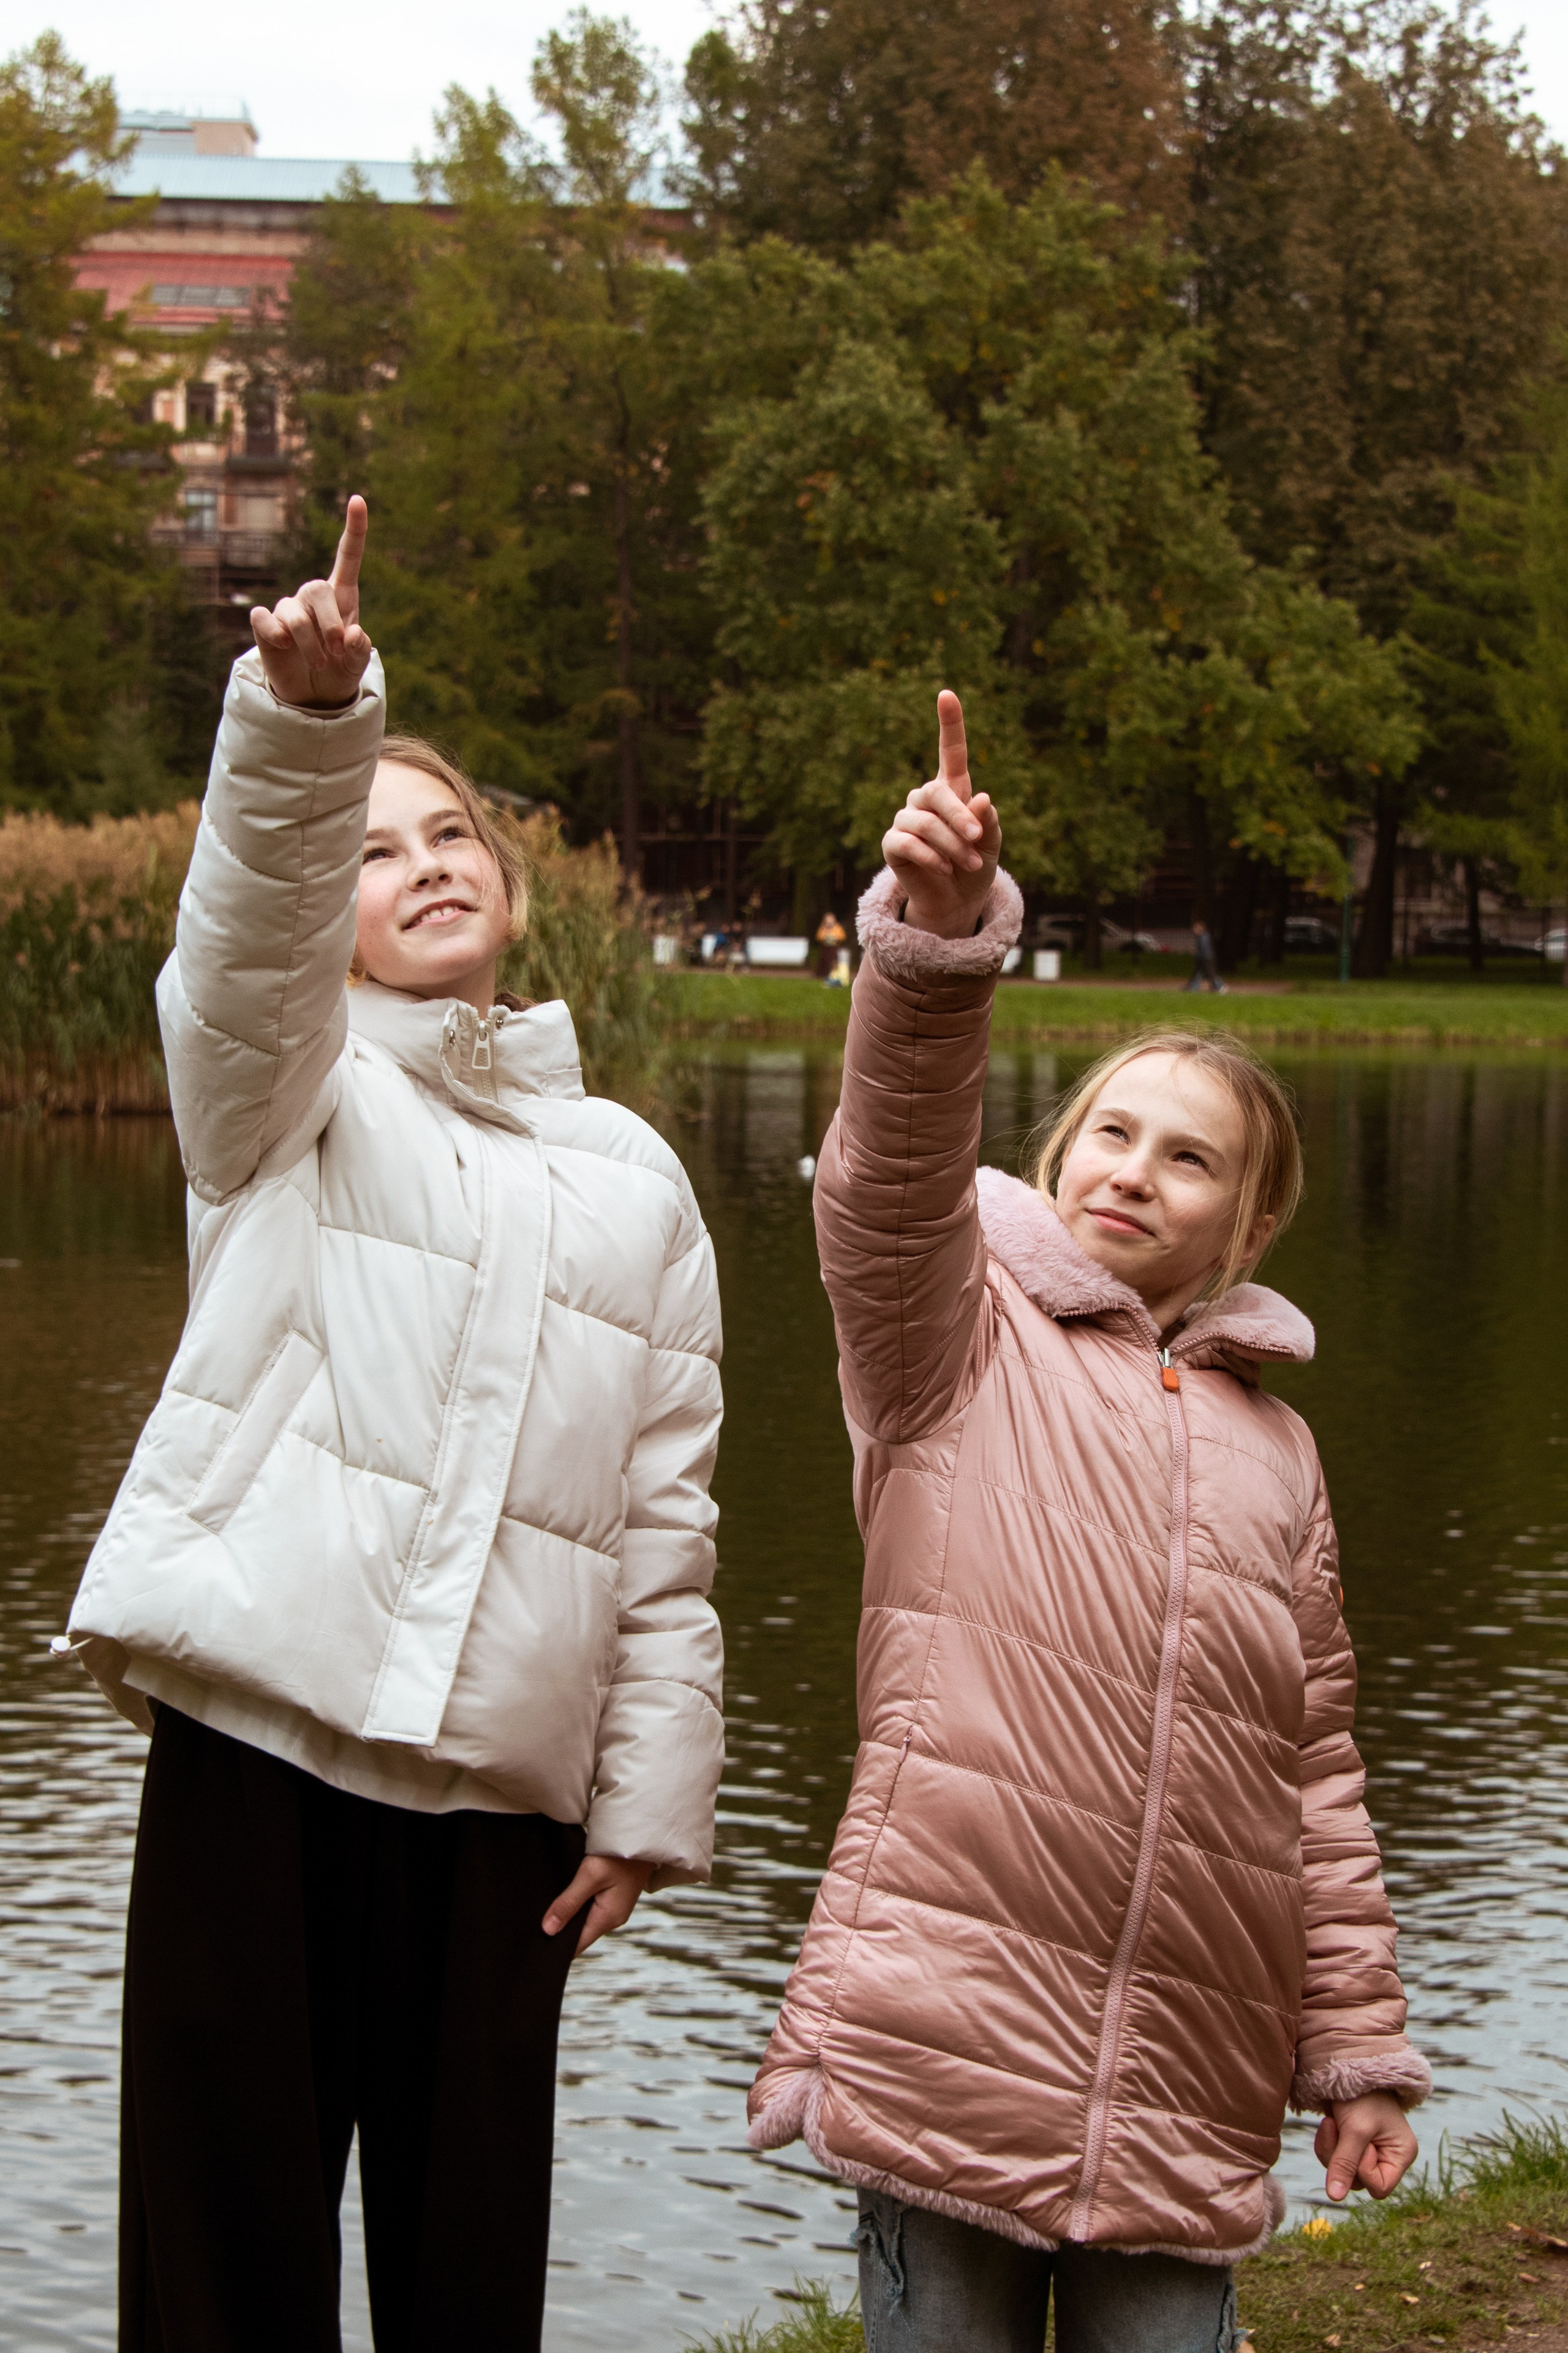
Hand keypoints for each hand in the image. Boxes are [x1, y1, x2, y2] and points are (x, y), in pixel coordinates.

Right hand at [250, 494, 371, 709]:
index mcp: (342, 597)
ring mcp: (287, 608)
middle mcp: (312, 597)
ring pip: (294, 615)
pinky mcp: (265, 624)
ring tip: (321, 664)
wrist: (312, 696)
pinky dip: (275, 635)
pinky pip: (264, 619)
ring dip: (310, 644)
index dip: (354, 529)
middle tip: (338, 652)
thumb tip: (352, 636)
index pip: (348, 557)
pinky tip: (284, 647)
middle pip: (317, 590)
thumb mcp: (355, 666)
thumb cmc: (338, 673)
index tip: (358, 499)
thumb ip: (360, 651)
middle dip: (329, 625)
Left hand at [542, 1852, 652, 1956]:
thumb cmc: (619, 1853)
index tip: (537, 1945)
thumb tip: (548, 1929)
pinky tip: (564, 1897)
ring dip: (567, 1916)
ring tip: (545, 1911)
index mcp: (608, 1918)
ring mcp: (613, 1907)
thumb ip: (569, 1903)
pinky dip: (576, 1905)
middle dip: (559, 1931)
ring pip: (584, 1920)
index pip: (577, 1945)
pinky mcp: (613, 1897)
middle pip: (580, 1934)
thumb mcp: (590, 1875)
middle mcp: (612, 1917)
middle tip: (535, 1925)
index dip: (556, 1947)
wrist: (642, 1834)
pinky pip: (590, 1908)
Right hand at [883, 690, 1001, 938]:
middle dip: (959, 816)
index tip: (947, 694)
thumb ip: (988, 821)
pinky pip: (908, 842)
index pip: (949, 752)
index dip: (949, 723)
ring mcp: (906, 820)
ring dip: (951, 844)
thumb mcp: (991, 844)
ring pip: (925, 821)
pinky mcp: (893, 844)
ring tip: (967, 863)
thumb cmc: (974, 866)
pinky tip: (945, 868)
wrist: (955, 902)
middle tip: (977, 838)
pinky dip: (931, 856)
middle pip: (937, 792)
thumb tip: (981, 798)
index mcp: (952, 790)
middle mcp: (925, 799)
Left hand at [1315, 2092, 1417, 2201]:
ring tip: (1332, 2122)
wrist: (1347, 2065)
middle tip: (1338, 2128)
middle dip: (1342, 2158)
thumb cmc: (1361, 2096)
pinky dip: (1326, 2144)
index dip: (1363, 2171)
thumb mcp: (1355, 2130)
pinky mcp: (1351, 2144)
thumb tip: (1334, 2198)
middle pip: (1357, 2182)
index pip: (1379, 2187)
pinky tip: (1329, 2122)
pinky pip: (1334, 2160)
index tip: (1360, 2145)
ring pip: (1342, 2173)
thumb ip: (1344, 2164)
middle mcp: (1388, 2157)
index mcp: (1401, 2155)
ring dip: (1330, 2149)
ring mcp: (1369, 2151)